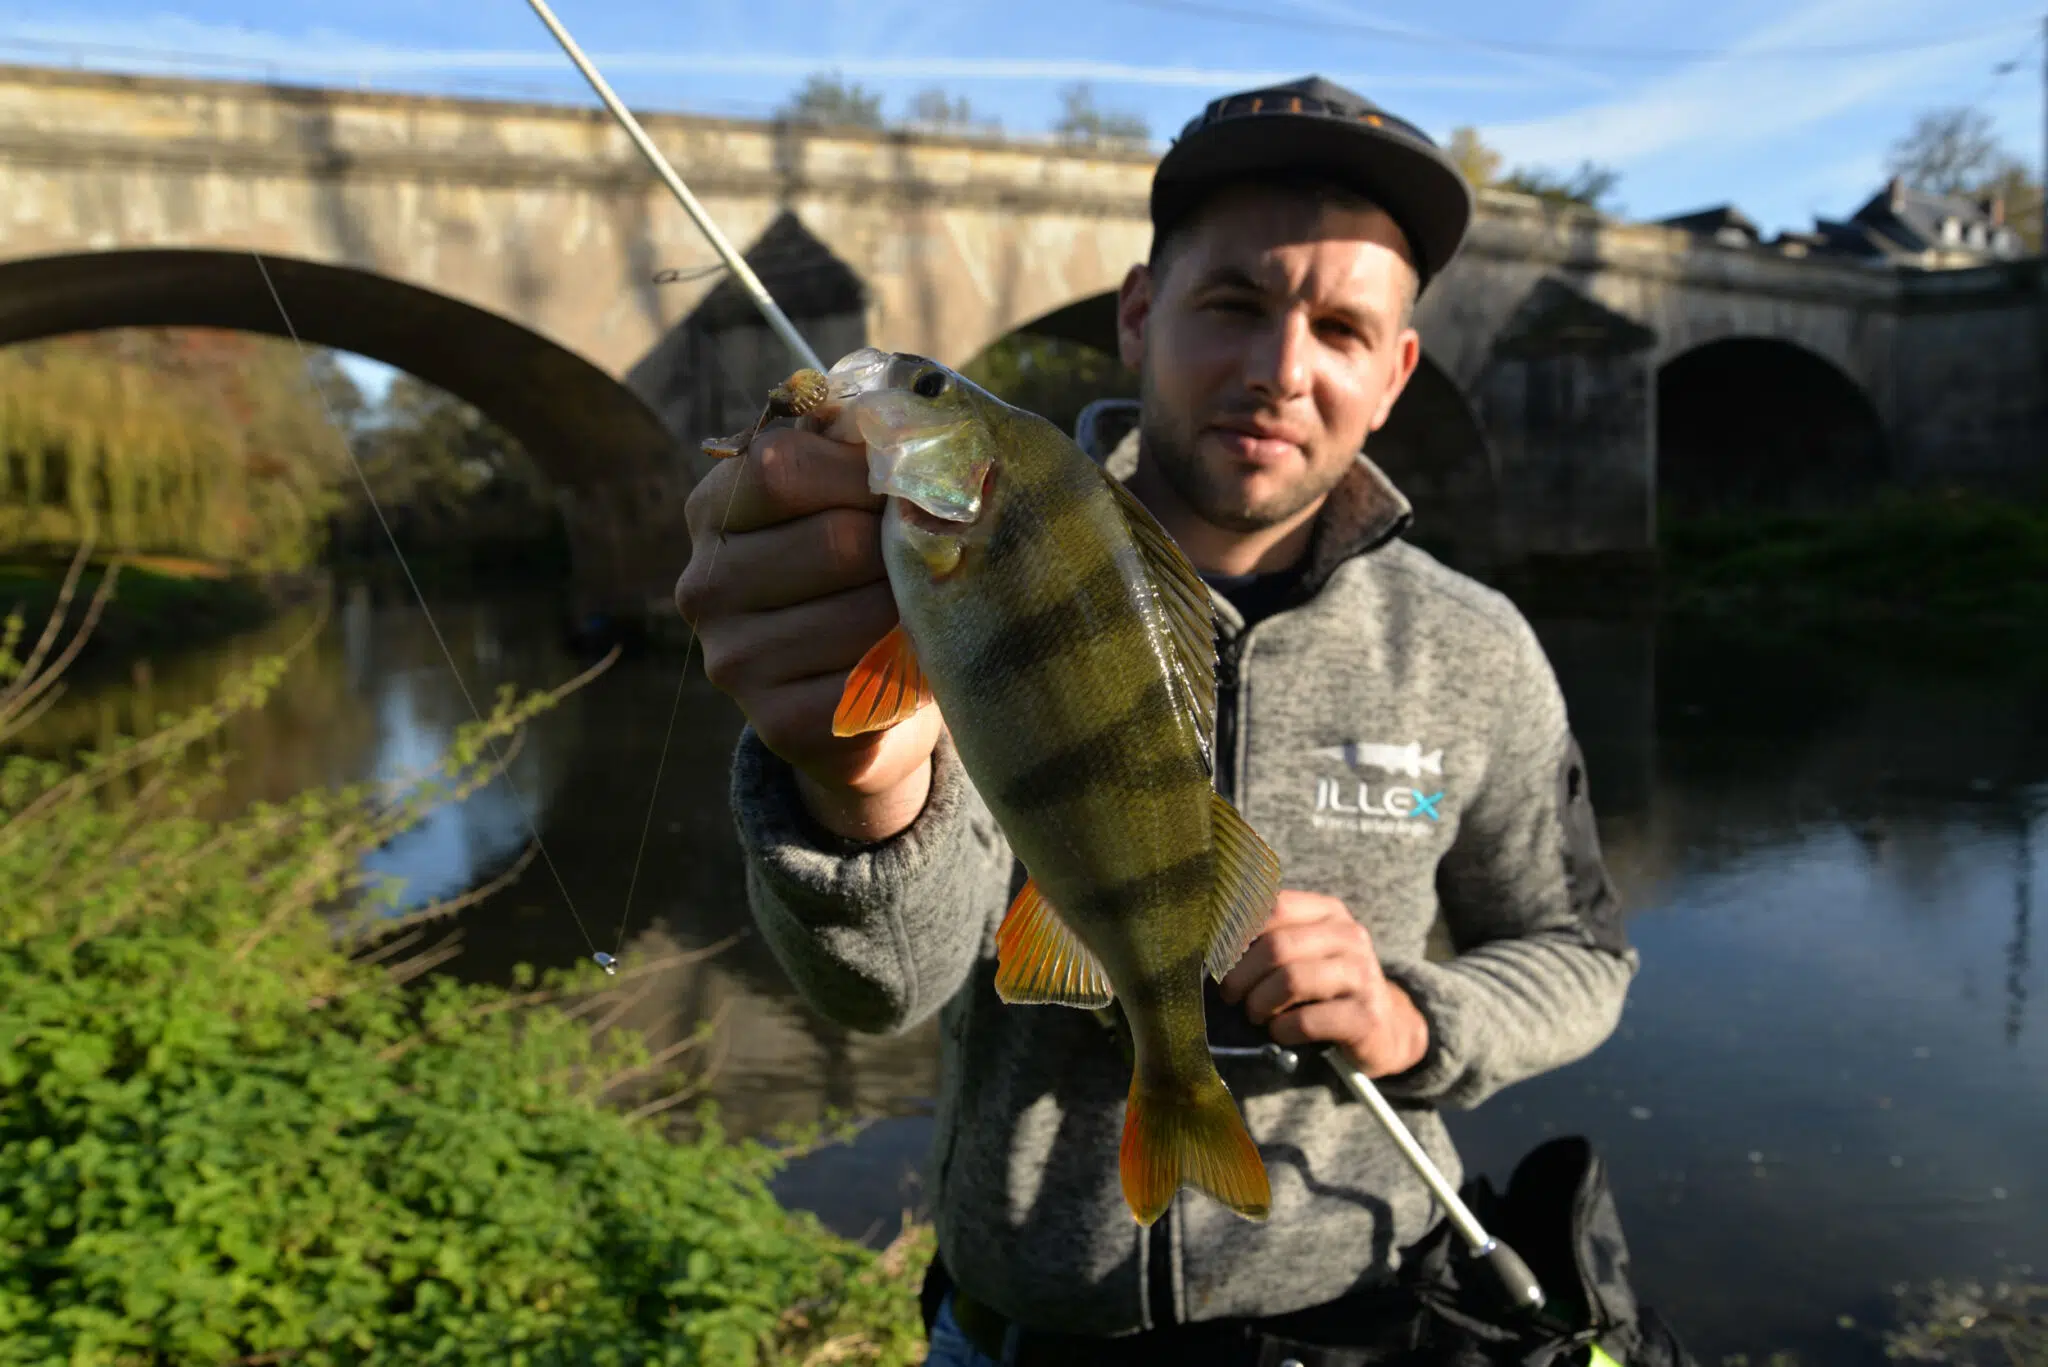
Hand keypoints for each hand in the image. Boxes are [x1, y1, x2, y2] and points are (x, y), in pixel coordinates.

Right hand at [675, 420, 942, 841]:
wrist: (865, 695)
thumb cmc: (864, 569)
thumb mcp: (846, 491)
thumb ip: (857, 440)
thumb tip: (900, 401)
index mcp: (714, 509)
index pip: (783, 465)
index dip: (865, 471)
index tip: (904, 487)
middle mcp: (704, 585)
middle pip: (836, 541)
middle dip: (904, 545)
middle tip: (933, 554)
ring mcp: (733, 661)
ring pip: (866, 614)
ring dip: (918, 609)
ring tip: (927, 607)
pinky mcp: (778, 726)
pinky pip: (874, 684)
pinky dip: (916, 669)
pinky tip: (916, 661)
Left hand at [1217, 889, 1429, 1077]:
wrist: (1384, 1029)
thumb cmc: (1325, 987)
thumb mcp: (1304, 950)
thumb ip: (1267, 935)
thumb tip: (1210, 940)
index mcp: (1328, 912)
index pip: (1273, 906)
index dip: (1236, 932)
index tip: (1218, 958)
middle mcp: (1349, 936)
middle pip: (1276, 947)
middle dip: (1241, 975)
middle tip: (1230, 995)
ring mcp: (1361, 976)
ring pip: (1290, 981)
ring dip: (1259, 1003)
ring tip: (1255, 1014)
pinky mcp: (1364, 1017)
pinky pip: (1306, 1021)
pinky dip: (1281, 1030)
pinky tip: (1279, 1032)